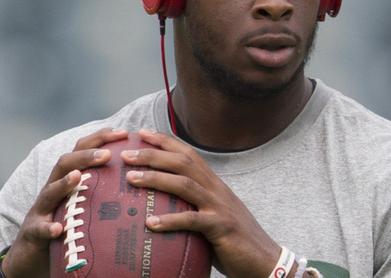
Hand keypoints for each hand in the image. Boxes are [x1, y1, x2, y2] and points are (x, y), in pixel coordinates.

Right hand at [1, 128, 128, 277]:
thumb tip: (140, 177)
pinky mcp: (33, 232)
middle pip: (65, 163)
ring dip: (64, 183)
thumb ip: (103, 187)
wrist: (31, 250)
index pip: (81, 149)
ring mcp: (41, 209)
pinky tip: (58, 229)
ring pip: (50, 192)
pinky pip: (40, 229)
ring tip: (78, 177)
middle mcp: (52, 188)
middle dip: (85, 156)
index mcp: (67, 177)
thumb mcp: (82, 200)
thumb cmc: (64, 221)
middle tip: (107, 154)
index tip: (123, 132)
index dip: (101, 138)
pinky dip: (48, 228)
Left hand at [122, 129, 282, 277]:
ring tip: (131, 179)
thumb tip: (161, 209)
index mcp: (213, 183)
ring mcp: (219, 207)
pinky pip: (192, 221)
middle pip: (183, 162)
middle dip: (153, 154)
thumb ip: (192, 207)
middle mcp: (216, 189)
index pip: (188, 153)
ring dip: (156, 178)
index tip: (142, 132)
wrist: (264, 258)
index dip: (165, 141)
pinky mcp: (221, 227)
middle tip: (126, 153)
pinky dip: (170, 220)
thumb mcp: (212, 215)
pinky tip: (150, 223)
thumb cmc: (234, 239)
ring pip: (185, 184)